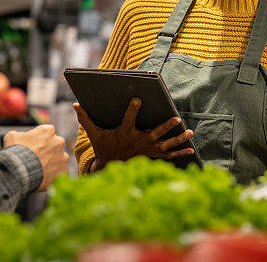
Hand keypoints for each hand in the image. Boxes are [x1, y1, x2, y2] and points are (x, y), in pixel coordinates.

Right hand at [3, 124, 68, 191]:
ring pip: (59, 159)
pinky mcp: (64, 171)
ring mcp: (63, 157)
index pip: (46, 133)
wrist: (20, 172)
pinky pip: (60, 172)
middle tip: (36, 159)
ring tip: (39, 169)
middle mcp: (59, 142)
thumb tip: (17, 136)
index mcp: (48, 131)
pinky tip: (44, 177)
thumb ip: (18, 134)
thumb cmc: (16, 153)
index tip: (32, 146)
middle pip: (54, 145)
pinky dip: (54, 175)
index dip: (38, 140)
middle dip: (47, 151)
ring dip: (52, 163)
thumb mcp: (11, 137)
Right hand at [73, 98, 193, 170]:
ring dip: (178, 139)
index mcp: (125, 133)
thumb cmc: (104, 147)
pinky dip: (180, 153)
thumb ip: (85, 119)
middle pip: (154, 133)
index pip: (129, 118)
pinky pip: (169, 156)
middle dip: (166, 126)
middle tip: (176, 117)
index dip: (133, 109)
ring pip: (165, 144)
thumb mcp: (94, 133)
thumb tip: (74, 105)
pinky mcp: (152, 156)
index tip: (138, 99)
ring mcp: (147, 150)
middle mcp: (138, 141)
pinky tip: (192, 149)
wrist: (110, 167)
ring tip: (189, 132)